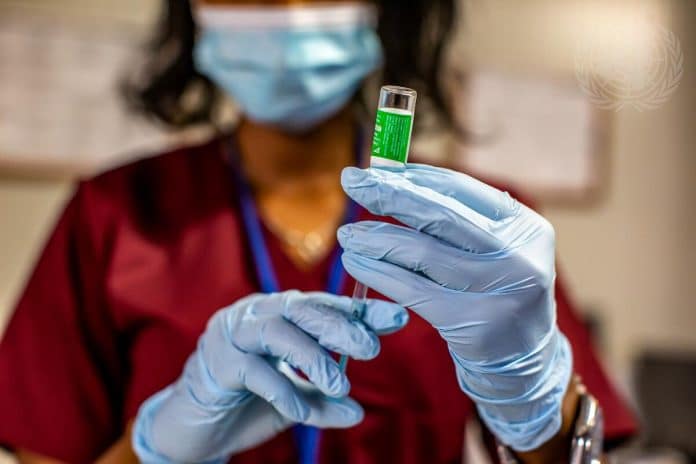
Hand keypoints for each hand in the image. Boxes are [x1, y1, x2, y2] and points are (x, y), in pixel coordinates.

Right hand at [132, 290, 407, 462]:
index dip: (358, 310)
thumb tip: (357, 411)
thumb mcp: (295, 404)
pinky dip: (281, 390)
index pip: (322, 306)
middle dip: (340, 325)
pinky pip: (251, 369)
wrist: (191, 430)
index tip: (395, 318)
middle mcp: (255, 315)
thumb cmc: (245, 405)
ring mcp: (231, 334)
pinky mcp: (212, 362)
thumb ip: (324, 401)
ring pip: (276, 330)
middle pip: (301, 308)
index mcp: (277, 315)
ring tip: (338, 384)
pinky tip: (301, 413)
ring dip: (312, 356)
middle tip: (371, 348)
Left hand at [338, 164, 571, 451]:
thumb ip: (458, 220)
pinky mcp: (473, 323)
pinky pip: (413, 290)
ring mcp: (499, 291)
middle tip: (351, 181)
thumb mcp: (495, 252)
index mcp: (525, 226)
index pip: (460, 189)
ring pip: (422, 253)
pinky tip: (356, 264)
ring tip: (347, 235)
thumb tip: (394, 180)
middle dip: (389, 195)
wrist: (522, 362)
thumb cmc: (496, 295)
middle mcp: (519, 255)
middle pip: (440, 215)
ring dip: (376, 239)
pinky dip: (379, 274)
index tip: (374, 168)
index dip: (412, 176)